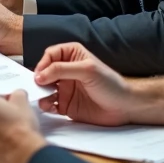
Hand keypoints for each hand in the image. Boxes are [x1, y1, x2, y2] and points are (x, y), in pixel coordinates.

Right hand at [33, 43, 163, 125]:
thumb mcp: (87, 70)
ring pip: (44, 88)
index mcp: (72, 56)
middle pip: (44, 72)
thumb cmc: (111, 84)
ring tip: (44, 99)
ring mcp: (65, 88)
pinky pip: (50, 104)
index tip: (41, 74)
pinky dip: (46, 105)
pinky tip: (50, 107)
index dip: (43, 63)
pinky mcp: (66, 105)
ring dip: (41, 93)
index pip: (50, 55)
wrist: (125, 107)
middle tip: (38, 86)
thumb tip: (40, 75)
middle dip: (38, 79)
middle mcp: (66, 71)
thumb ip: (61, 69)